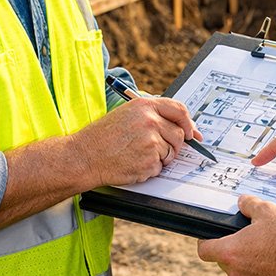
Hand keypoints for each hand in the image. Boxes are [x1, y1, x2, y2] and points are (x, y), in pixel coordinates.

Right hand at [73, 96, 198, 186]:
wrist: (84, 156)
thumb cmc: (103, 136)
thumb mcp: (127, 114)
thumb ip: (153, 115)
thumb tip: (179, 126)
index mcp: (145, 105)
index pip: (180, 110)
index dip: (188, 123)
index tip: (191, 133)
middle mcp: (150, 121)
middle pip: (179, 135)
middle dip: (173, 146)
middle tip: (157, 150)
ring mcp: (150, 141)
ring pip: (170, 153)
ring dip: (160, 158)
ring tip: (137, 154)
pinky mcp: (148, 161)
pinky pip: (159, 167)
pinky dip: (149, 169)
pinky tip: (132, 163)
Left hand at [198, 195, 275, 275]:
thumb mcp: (267, 210)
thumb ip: (249, 204)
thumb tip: (242, 202)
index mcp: (231, 252)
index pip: (205, 250)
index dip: (206, 241)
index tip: (211, 236)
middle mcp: (237, 274)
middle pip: (226, 260)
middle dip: (235, 248)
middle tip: (250, 235)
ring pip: (244, 272)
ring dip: (251, 261)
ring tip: (269, 246)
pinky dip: (265, 273)